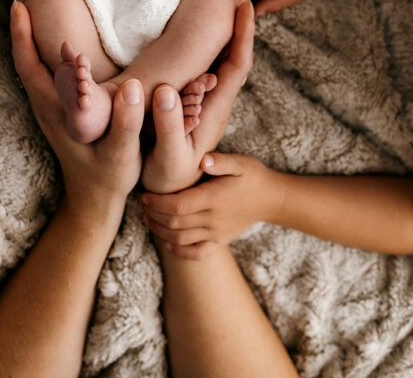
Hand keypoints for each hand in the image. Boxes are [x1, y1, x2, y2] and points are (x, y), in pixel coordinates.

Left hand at [10, 0, 143, 210]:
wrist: (95, 203)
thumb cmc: (107, 179)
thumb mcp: (119, 156)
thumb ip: (124, 124)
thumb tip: (128, 87)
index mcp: (53, 108)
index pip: (29, 63)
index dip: (21, 33)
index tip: (19, 2)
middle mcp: (47, 101)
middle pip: (27, 53)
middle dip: (25, 18)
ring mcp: (53, 104)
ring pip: (37, 57)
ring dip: (36, 26)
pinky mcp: (63, 106)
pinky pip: (50, 66)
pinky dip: (50, 41)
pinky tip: (65, 28)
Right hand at [140, 0, 253, 194]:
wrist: (173, 201)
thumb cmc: (171, 182)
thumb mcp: (169, 159)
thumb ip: (167, 126)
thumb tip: (165, 88)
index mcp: (217, 110)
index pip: (238, 64)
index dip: (243, 34)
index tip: (246, 3)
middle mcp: (218, 100)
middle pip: (236, 50)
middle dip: (239, 16)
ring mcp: (207, 99)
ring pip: (223, 54)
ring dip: (226, 22)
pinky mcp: (194, 100)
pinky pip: (208, 61)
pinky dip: (209, 36)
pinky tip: (202, 23)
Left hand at [142, 152, 279, 259]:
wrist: (271, 199)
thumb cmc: (253, 175)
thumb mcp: (241, 162)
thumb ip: (221, 161)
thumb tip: (203, 159)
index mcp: (215, 198)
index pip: (179, 205)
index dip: (158, 203)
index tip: (144, 195)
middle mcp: (214, 219)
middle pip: (175, 223)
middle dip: (154, 215)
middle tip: (141, 205)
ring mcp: (217, 233)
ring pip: (181, 239)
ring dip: (160, 231)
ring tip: (147, 219)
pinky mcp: (220, 241)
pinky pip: (197, 253)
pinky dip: (179, 251)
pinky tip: (168, 243)